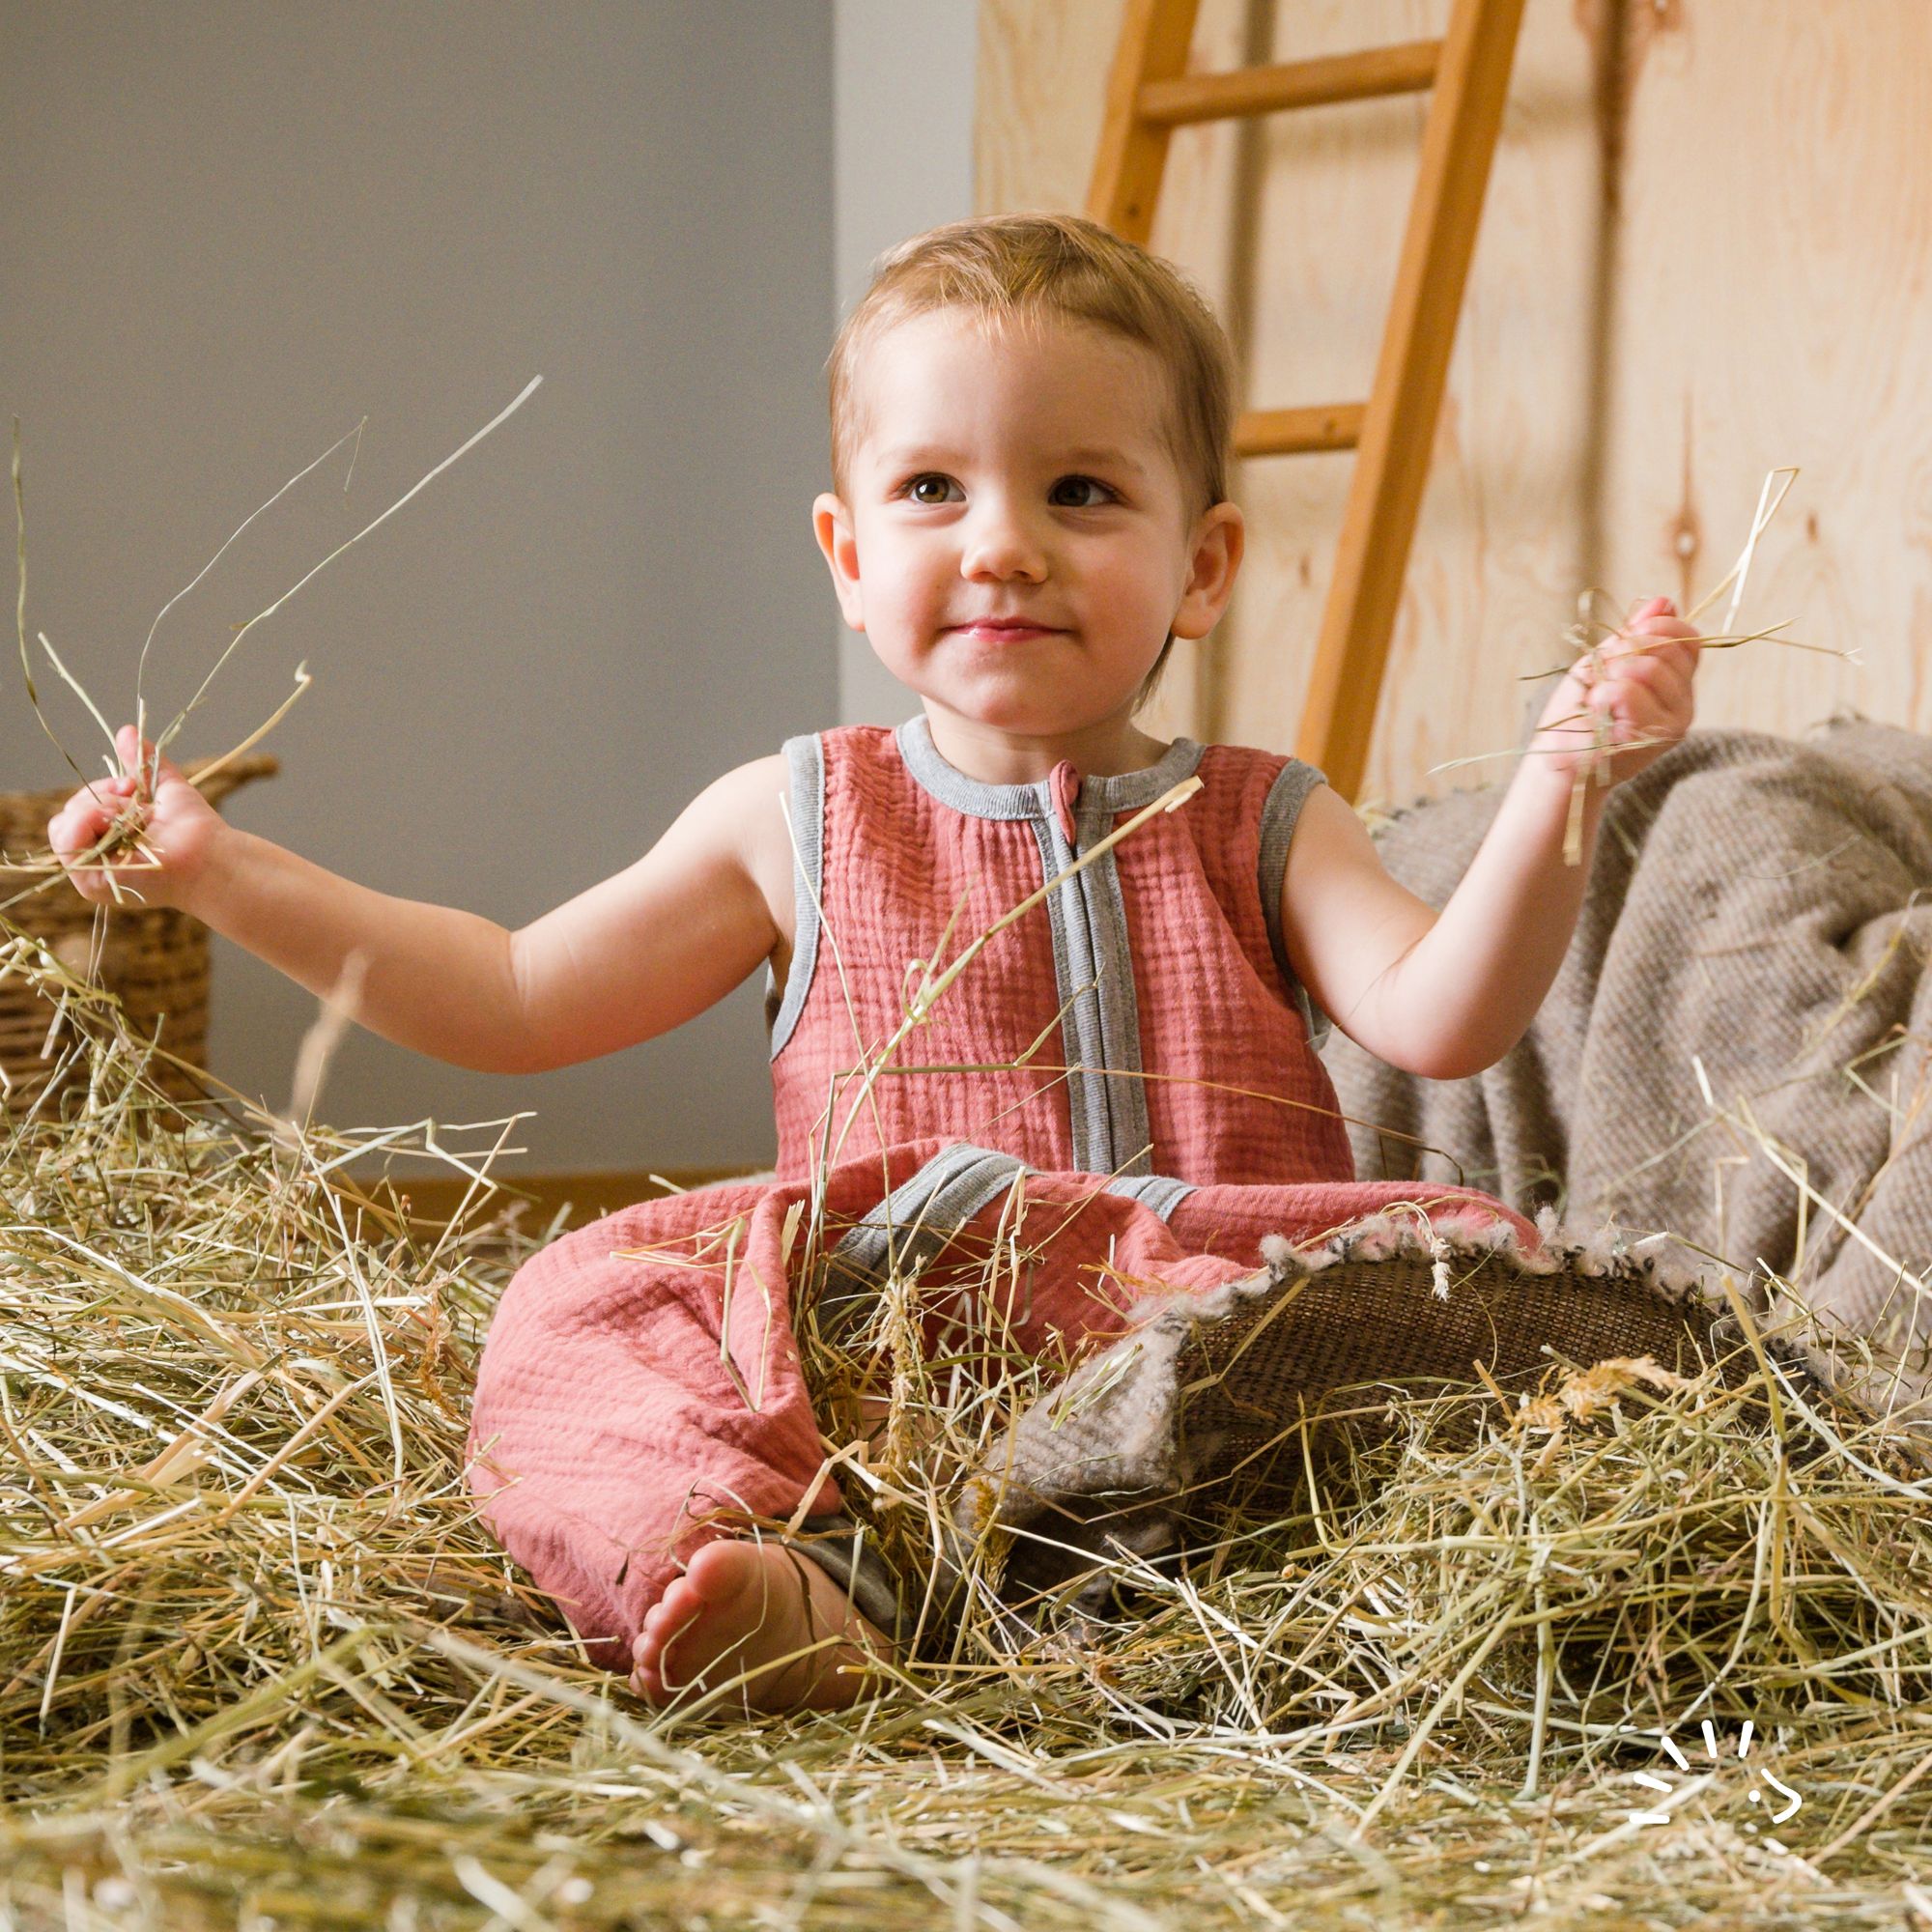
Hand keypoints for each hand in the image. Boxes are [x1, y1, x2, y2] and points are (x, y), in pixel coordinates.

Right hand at [47, 725, 225, 911]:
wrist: (213, 853)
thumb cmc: (194, 828)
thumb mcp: (162, 787)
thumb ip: (141, 764)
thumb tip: (126, 731)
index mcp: (105, 839)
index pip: (76, 808)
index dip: (99, 790)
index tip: (130, 786)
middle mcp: (94, 858)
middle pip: (67, 813)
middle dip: (102, 799)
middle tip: (137, 804)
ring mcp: (90, 874)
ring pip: (64, 825)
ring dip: (102, 811)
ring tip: (138, 819)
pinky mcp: (90, 884)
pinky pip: (66, 841)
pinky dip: (89, 821)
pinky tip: (119, 822)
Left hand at [1527, 595, 1700, 787]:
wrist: (1558, 760)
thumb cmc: (1577, 714)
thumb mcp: (1605, 663)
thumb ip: (1635, 635)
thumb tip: (1664, 600)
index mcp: (1676, 684)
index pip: (1688, 640)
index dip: (1659, 627)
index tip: (1626, 637)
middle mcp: (1684, 703)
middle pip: (1669, 649)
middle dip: (1625, 650)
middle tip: (1602, 675)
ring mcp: (1674, 723)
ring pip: (1649, 668)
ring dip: (1610, 674)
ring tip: (1597, 697)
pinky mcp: (1654, 738)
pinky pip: (1628, 692)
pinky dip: (1602, 695)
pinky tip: (1596, 713)